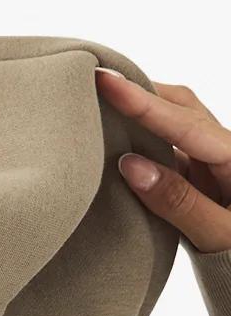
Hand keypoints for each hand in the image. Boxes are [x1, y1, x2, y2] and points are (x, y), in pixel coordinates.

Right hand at [96, 68, 230, 254]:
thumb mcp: (217, 235)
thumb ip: (176, 201)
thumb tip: (130, 165)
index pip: (184, 123)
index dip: (142, 102)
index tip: (106, 81)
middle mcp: (226, 150)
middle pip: (182, 106)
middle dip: (142, 91)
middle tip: (97, 80)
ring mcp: (212, 162)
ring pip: (175, 123)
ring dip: (140, 113)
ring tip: (99, 104)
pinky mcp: (199, 176)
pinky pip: (168, 148)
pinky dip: (141, 141)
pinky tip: (116, 141)